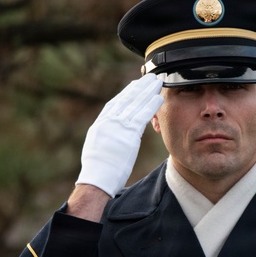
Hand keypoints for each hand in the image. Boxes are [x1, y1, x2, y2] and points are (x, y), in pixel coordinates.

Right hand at [75, 73, 163, 197]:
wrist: (97, 178)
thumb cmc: (98, 170)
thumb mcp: (98, 147)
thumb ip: (107, 137)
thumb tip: (113, 136)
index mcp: (100, 124)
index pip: (115, 103)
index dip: (126, 93)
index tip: (134, 85)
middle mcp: (108, 121)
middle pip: (126, 99)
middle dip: (139, 87)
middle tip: (149, 78)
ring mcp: (118, 127)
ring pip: (135, 104)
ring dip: (147, 91)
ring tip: (157, 82)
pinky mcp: (128, 134)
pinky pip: (141, 116)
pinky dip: (150, 106)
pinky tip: (158, 98)